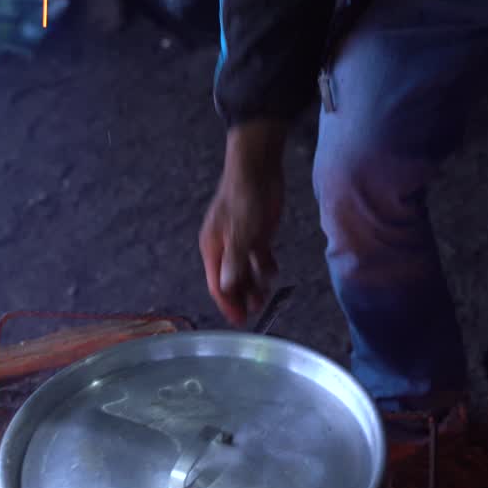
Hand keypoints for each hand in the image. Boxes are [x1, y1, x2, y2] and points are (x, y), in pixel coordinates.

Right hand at [199, 120, 287, 324]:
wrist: (257, 167)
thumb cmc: (244, 197)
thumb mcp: (241, 232)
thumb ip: (234, 261)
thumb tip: (227, 288)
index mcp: (213, 248)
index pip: (217, 284)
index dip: (227, 303)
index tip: (239, 319)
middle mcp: (224, 248)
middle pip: (231, 280)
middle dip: (242, 296)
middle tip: (258, 309)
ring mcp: (241, 241)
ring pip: (246, 271)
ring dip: (255, 284)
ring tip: (266, 295)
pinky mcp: (257, 233)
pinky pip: (259, 258)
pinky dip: (265, 267)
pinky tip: (273, 271)